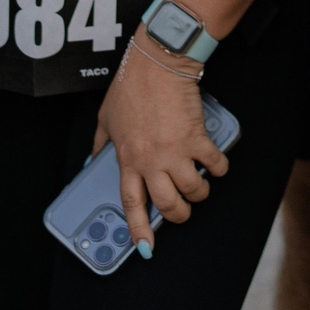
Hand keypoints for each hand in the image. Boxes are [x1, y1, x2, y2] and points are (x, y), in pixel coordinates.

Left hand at [91, 35, 226, 255]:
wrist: (157, 63)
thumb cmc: (131, 85)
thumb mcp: (106, 117)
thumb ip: (100, 143)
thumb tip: (90, 161)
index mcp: (127, 159)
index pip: (131, 203)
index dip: (139, 229)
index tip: (145, 247)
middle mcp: (150, 161)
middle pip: (168, 204)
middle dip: (179, 214)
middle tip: (183, 209)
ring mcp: (174, 151)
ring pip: (193, 190)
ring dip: (200, 193)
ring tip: (200, 185)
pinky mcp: (196, 137)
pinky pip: (214, 165)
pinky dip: (218, 168)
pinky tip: (216, 163)